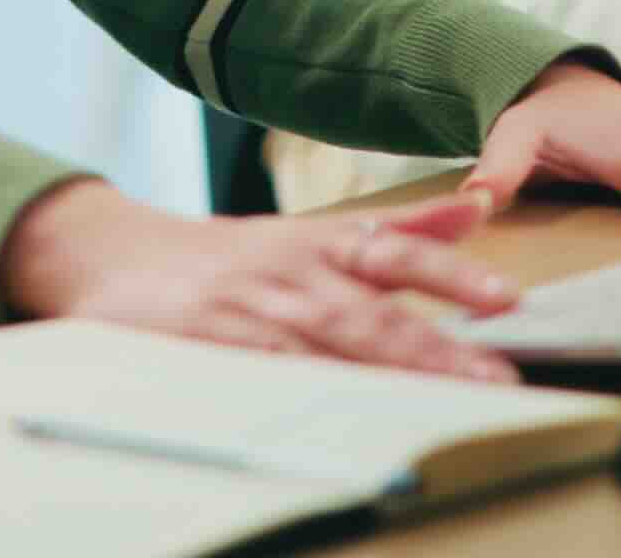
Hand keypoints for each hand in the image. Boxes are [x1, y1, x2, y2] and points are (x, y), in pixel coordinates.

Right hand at [0, 178, 527, 383]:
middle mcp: (293, 276)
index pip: (395, 250)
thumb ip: (402, 225)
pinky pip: (274, 378)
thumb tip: (480, 206)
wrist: (113, 255)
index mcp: (320, 243)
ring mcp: (254, 316)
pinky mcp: (216, 351)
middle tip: (497, 376)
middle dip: (438, 348)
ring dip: (390, 376)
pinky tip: (352, 415)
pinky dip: (312, 393)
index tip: (507, 298)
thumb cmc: (229, 254)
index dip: (451, 272)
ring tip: (445, 402)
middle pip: (372, 312)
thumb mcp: (315, 228)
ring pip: (330, 350)